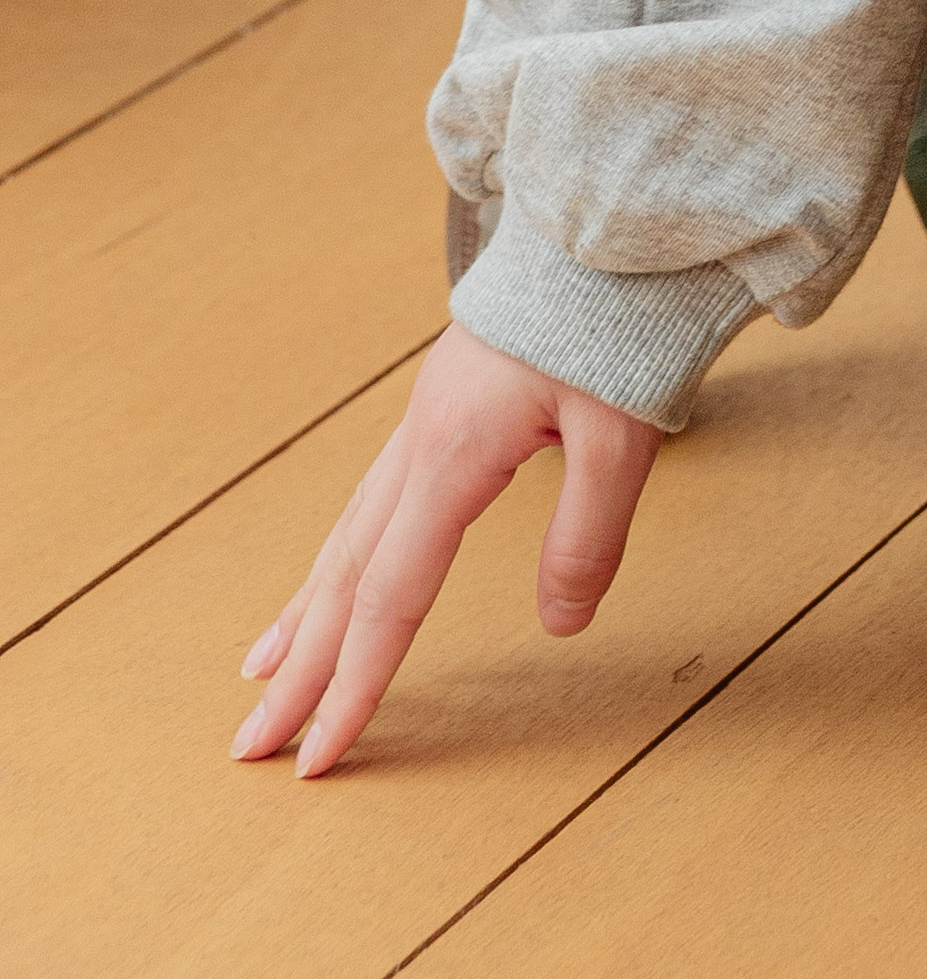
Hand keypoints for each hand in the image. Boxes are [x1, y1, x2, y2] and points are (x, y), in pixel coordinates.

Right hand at [231, 323, 663, 776]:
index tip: (319, 755)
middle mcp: (421, 441)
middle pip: (346, 575)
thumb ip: (589, 535)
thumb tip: (561, 625)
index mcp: (452, 454)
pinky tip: (336, 576)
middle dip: (300, 667)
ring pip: (349, 534)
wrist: (618, 222)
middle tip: (251, 747)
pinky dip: (341, 555)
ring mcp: (426, 420)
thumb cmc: (620, 321)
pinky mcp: (446, 405)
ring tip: (263, 673)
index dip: (356, 681)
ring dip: (306, 610)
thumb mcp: (624, 435)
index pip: (391, 597)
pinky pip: (374, 499)